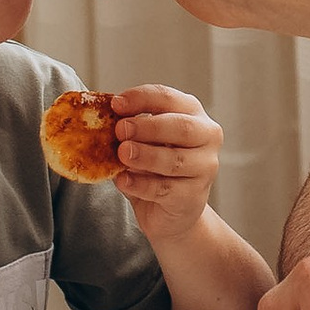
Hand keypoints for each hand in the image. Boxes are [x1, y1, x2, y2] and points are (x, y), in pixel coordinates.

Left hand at [104, 87, 221, 242]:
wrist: (171, 211)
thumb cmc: (157, 168)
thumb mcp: (144, 142)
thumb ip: (131, 129)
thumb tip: (103, 119)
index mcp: (192, 113)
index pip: (168, 98)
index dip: (141, 98)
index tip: (115, 104)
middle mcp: (206, 137)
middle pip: (181, 126)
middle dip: (148, 127)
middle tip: (120, 130)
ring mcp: (204, 168)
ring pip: (174, 160)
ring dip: (145, 155)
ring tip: (122, 154)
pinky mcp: (194, 196)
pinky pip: (165, 189)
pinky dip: (141, 184)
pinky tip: (123, 181)